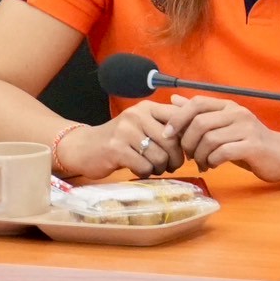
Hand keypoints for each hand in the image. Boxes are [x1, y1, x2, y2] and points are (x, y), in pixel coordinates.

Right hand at [55, 102, 185, 179]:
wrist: (83, 147)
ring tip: (155, 168)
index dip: (187, 137)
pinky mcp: (116, 150)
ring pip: (159, 156)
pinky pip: (144, 166)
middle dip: (176, 158)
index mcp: (147, 107)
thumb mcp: (142, 124)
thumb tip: (196, 131)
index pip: (179, 118)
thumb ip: (166, 124)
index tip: (186, 149)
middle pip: (172, 141)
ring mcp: (125, 132)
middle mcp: (137, 116)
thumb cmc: (120, 138)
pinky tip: (140, 170)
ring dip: (161, 168)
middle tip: (172, 165)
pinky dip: (146, 173)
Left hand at [169, 94, 279, 182]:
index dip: (178, 118)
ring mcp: (247, 128)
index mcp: (229, 106)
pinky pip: (222, 152)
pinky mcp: (252, 146)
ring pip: (209, 139)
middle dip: (188, 142)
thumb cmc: (248, 141)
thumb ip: (199, 113)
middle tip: (189, 155)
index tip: (168, 135)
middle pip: (200, 123)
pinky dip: (212, 161)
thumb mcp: (223, 125)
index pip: (197, 103)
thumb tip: (174, 99)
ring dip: (199, 155)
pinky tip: (213, 165)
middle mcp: (238, 113)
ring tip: (202, 162)